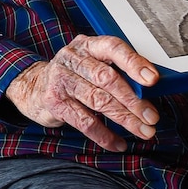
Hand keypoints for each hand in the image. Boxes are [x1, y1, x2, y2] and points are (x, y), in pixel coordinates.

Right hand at [4, 34, 159, 151]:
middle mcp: (72, 58)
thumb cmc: (73, 76)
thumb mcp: (92, 65)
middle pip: (107, 78)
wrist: (35, 87)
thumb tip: (148, 91)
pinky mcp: (55, 102)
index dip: (133, 62)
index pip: (113, 48)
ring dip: (124, 119)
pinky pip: (84, 122)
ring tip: (142, 131)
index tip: (152, 79)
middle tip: (151, 116)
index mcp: (87, 45)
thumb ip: (116, 72)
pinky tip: (118, 143)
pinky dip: (105, 136)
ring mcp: (61, 79)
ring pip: (98, 101)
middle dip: (133, 100)